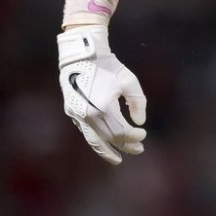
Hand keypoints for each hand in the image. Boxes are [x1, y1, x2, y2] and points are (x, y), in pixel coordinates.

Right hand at [57, 25, 146, 164]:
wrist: (82, 55)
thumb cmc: (108, 66)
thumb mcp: (129, 81)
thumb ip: (137, 103)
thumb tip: (140, 123)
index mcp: (103, 107)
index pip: (121, 131)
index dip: (133, 136)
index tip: (143, 134)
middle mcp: (88, 115)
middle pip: (109, 138)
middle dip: (124, 145)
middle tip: (139, 150)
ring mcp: (77, 115)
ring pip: (93, 139)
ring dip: (106, 150)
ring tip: (117, 159)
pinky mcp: (71, 112)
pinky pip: (86, 131)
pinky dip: (97, 139)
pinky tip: (106, 142)